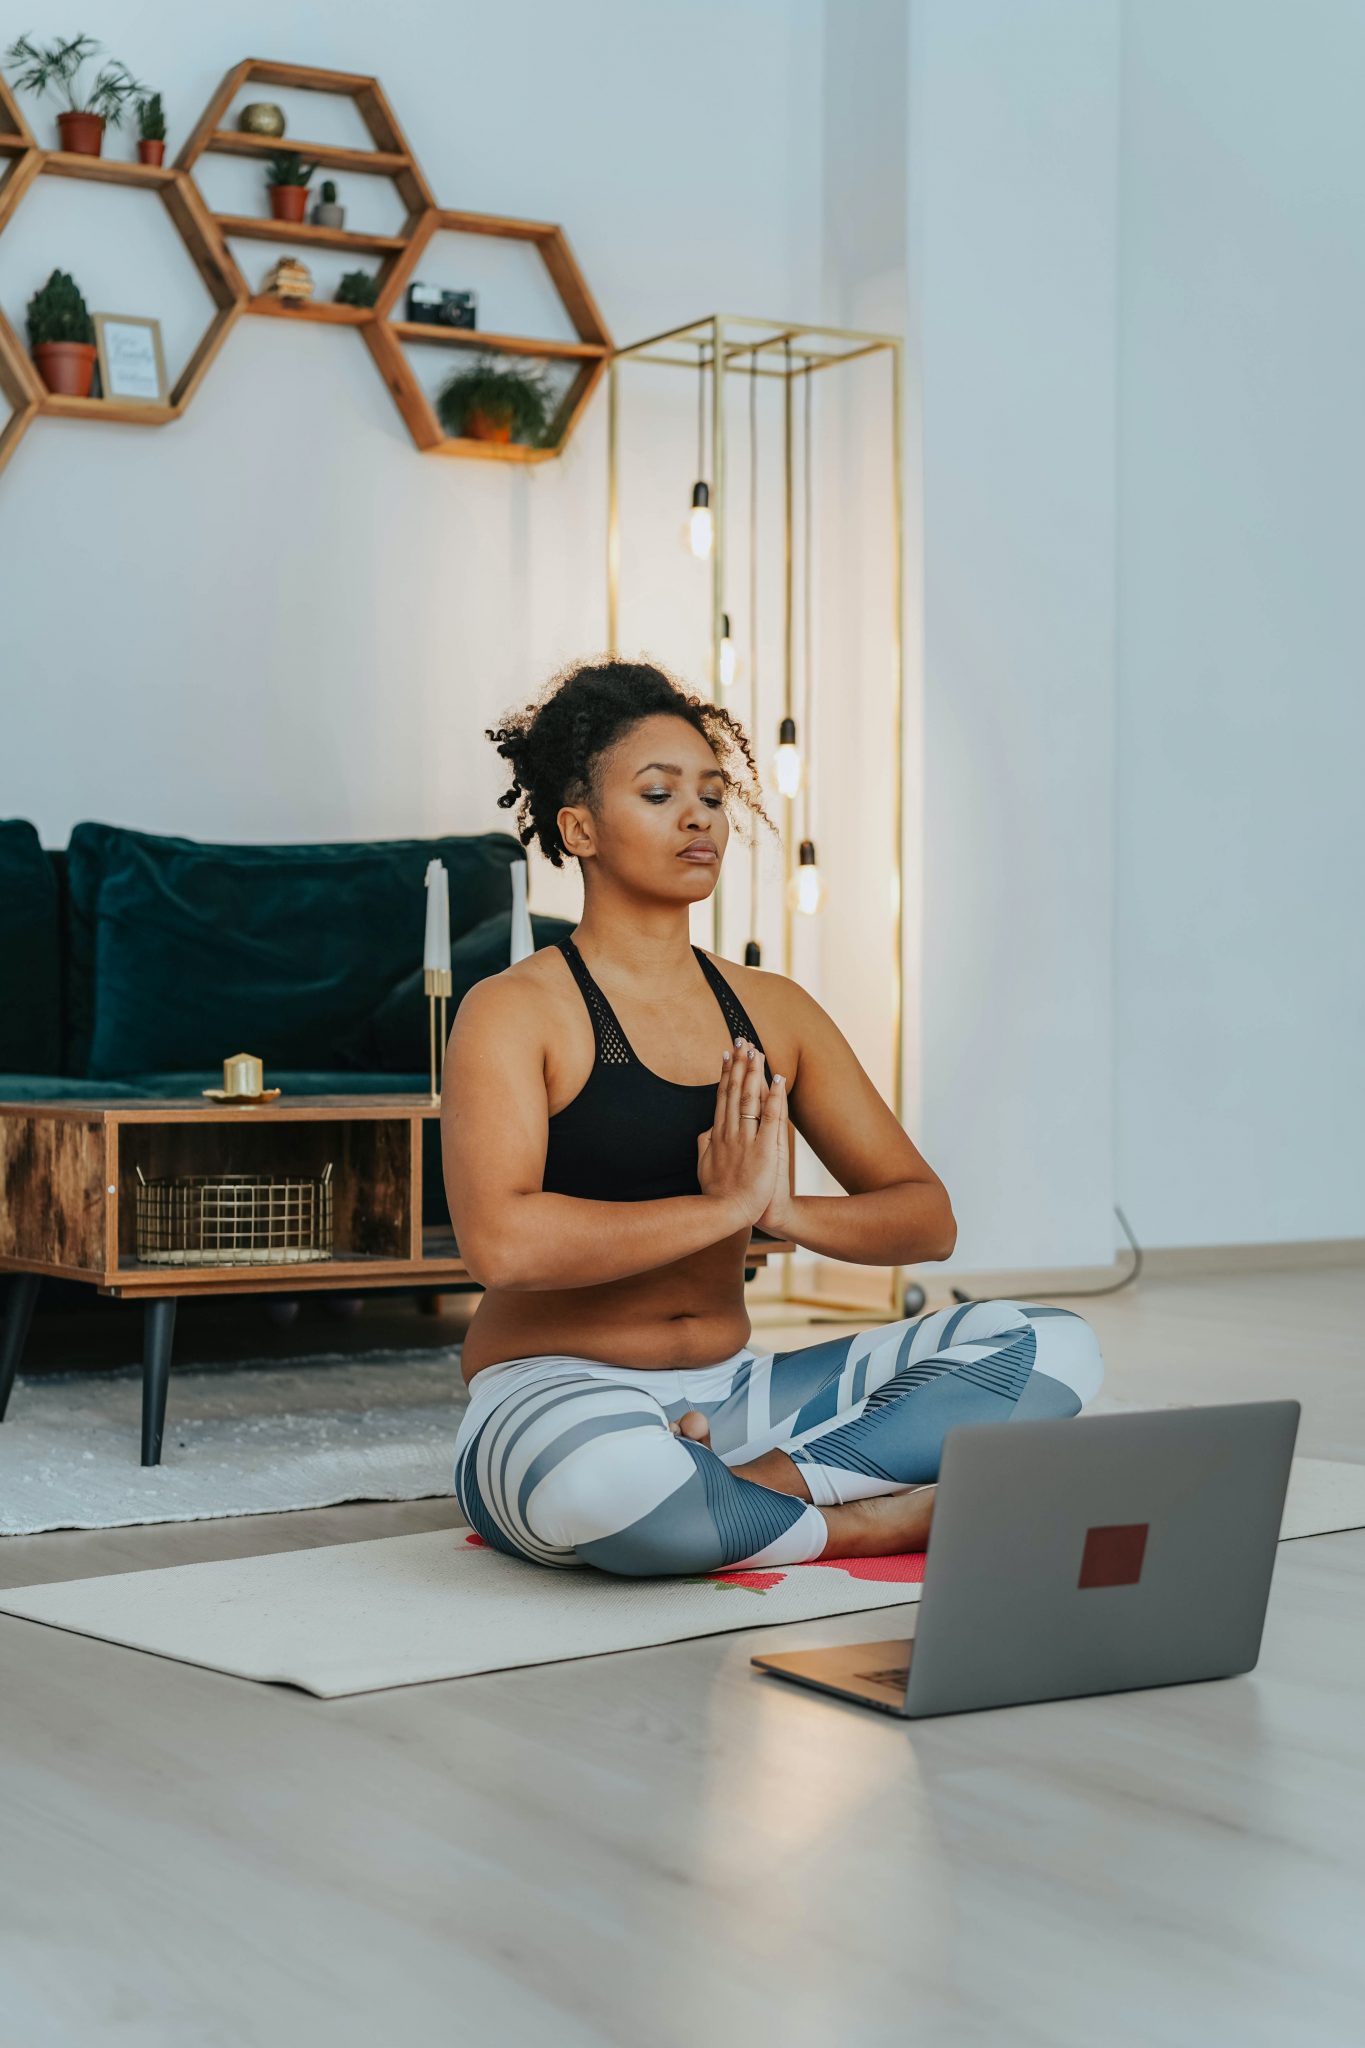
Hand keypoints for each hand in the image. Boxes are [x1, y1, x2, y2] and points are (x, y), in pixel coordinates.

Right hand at [696, 1037, 787, 1228]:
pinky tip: (778, 1079)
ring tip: (757, 1051)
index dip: (725, 1074)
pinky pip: (770, 1118)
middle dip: (739, 1064)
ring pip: (750, 1098)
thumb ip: (704, 1146)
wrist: (728, 1214)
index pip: (722, 1097)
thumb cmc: (718, 1195)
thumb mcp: (704, 1167)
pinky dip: (774, 1097)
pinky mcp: (764, 1149)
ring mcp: (746, 1139)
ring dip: (753, 1073)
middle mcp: (730, 1131)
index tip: (727, 1054)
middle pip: (735, 1091)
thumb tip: (704, 1130)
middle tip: (742, 1040)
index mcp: (717, 1134)